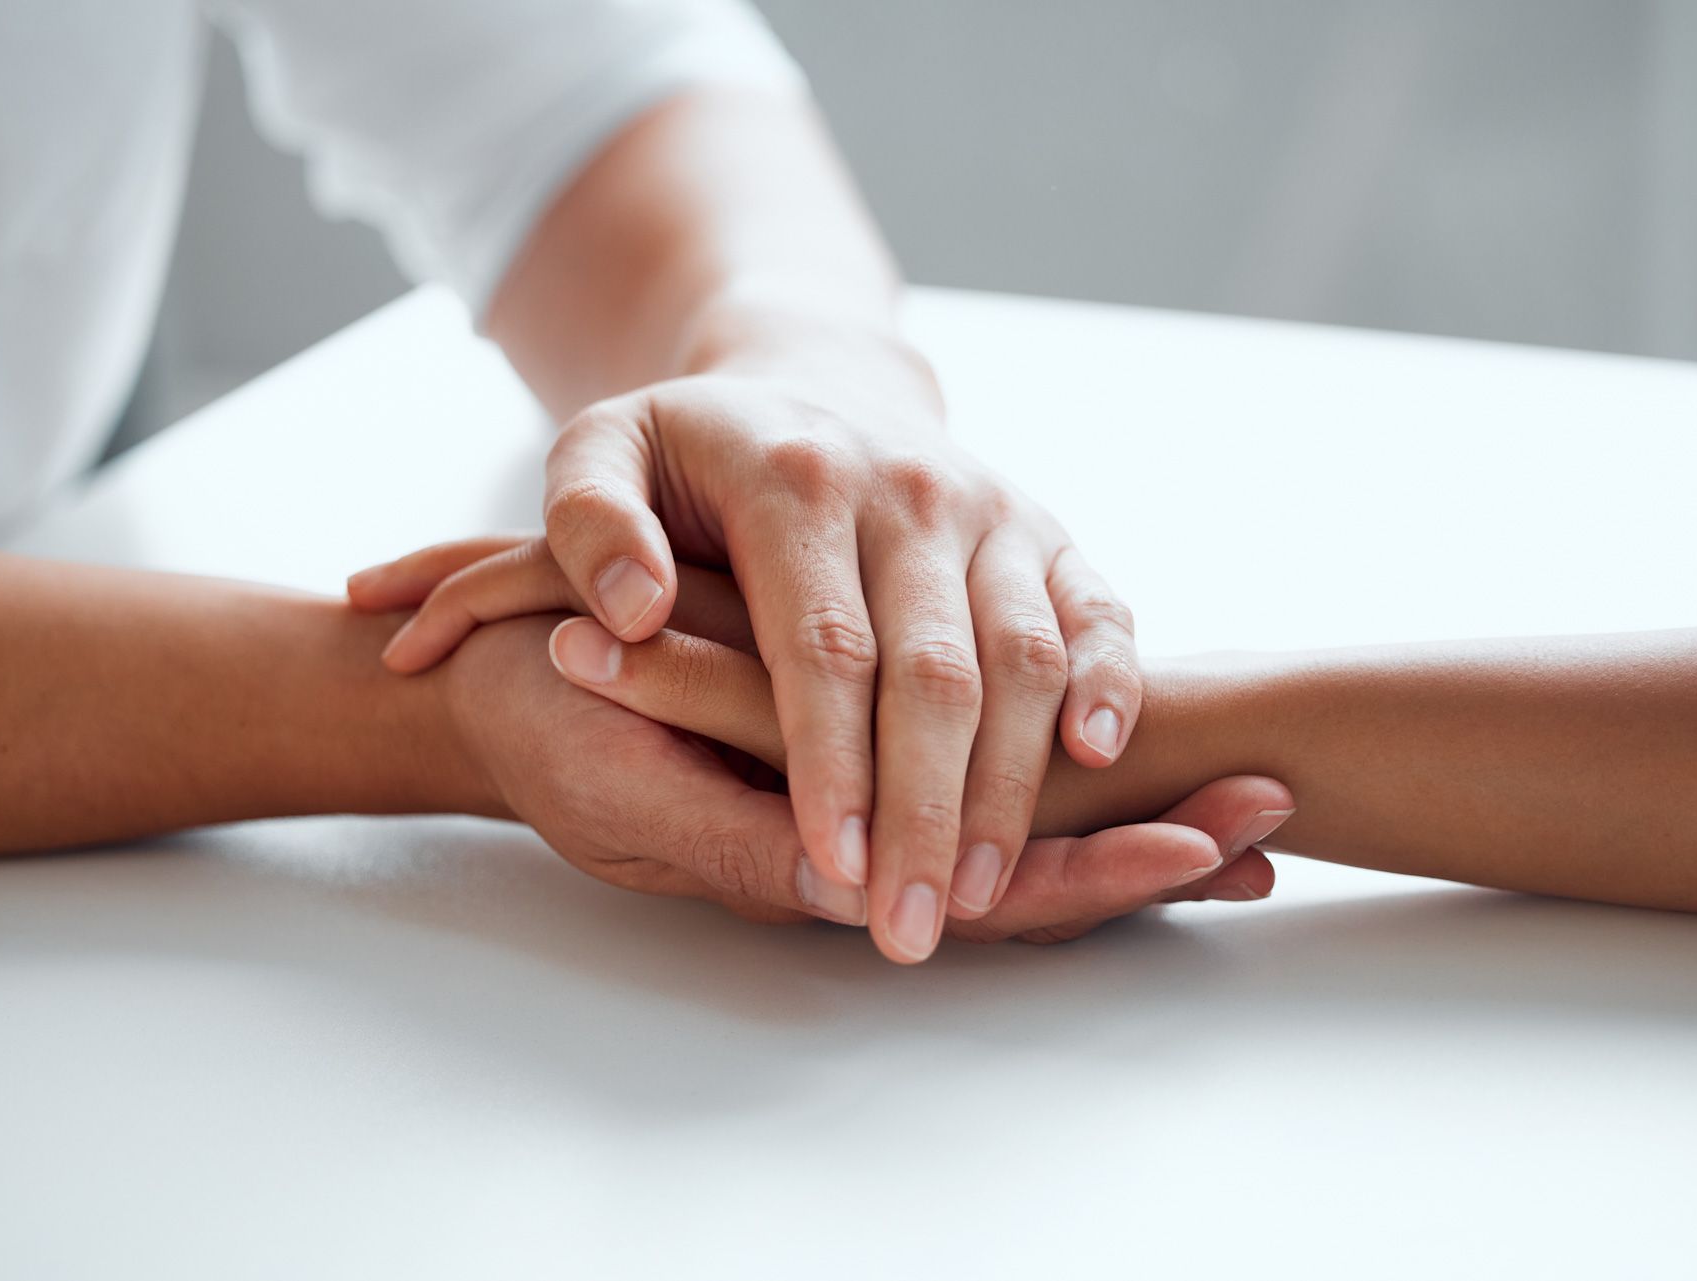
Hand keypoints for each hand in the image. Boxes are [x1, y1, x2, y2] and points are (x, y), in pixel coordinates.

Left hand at [356, 344, 1146, 963]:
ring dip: (1011, 786)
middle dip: (926, 813)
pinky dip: (1110, 681)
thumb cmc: (695, 453)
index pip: (823, 643)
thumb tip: (630, 613)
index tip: (833, 868)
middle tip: (907, 929)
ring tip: (980, 896)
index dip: (832, 763)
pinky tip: (1095, 759)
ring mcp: (989, 509)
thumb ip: (587, 522)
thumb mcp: (599, 450)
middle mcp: (909, 489)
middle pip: (936, 671)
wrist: (811, 383)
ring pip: (1024, 656)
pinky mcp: (1044, 530)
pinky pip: (1099, 608)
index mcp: (798, 479)